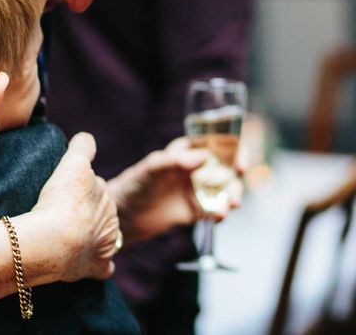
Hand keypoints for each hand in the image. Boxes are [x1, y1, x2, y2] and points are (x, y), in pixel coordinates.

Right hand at [33, 132, 120, 280]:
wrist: (56, 241)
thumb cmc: (63, 200)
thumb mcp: (73, 164)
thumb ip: (83, 147)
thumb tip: (86, 139)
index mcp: (106, 196)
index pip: (97, 186)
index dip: (82, 186)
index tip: (69, 189)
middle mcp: (111, 220)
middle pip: (100, 211)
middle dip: (88, 211)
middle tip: (63, 211)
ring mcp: (105, 246)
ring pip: (103, 236)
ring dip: (91, 235)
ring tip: (67, 234)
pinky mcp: (96, 268)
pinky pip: (103, 267)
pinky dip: (98, 264)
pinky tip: (86, 261)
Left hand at [109, 137, 243, 243]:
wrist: (121, 215)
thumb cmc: (133, 185)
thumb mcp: (152, 169)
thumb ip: (176, 162)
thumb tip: (205, 156)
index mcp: (183, 153)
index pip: (211, 145)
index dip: (230, 148)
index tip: (240, 158)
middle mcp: (192, 170)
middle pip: (223, 168)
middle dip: (236, 173)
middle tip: (240, 179)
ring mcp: (194, 190)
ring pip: (222, 189)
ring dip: (232, 194)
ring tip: (231, 204)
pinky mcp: (193, 211)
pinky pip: (214, 210)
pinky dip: (221, 212)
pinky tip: (219, 216)